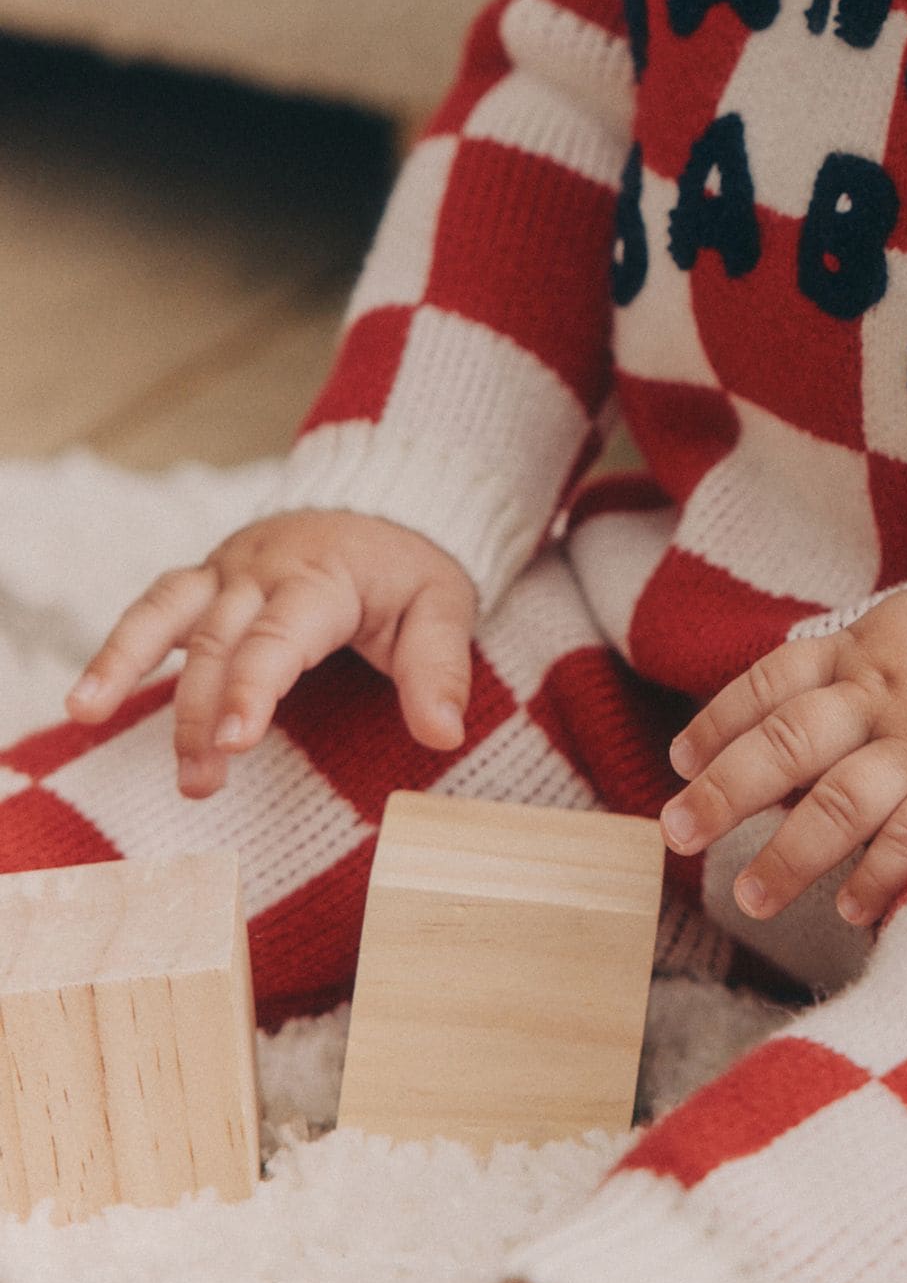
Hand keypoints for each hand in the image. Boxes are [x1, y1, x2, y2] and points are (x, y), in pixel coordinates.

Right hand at [63, 510, 478, 798]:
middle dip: (199, 711)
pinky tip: (85, 696)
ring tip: (86, 713)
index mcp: (322, 577)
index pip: (280, 636)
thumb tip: (444, 733)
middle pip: (218, 640)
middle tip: (200, 782)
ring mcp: (227, 570)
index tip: (233, 742)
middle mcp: (264, 568)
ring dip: (125, 663)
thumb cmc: (410, 568)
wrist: (386, 500)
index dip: (254, 687)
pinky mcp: (206, 579)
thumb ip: (439, 669)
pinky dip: (118, 646)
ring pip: (167, 612)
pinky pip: (154, 606)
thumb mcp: (445, 607)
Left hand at [661, 586, 906, 928]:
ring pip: (844, 799)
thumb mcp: (902, 633)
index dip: (720, 720)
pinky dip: (879, 873)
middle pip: (790, 741)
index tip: (679, 762)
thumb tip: (760, 736)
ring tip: (749, 897)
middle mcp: (887, 697)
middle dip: (727, 790)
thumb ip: (841, 674)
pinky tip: (848, 909)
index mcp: (863, 651)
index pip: (772, 681)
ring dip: (790, 853)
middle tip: (678, 834)